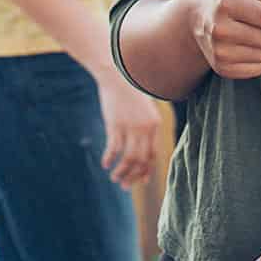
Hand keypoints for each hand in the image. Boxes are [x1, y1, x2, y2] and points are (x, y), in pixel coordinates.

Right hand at [97, 73, 160, 189]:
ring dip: (121, 172)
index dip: (146, 170)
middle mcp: (145, 128)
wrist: (117, 75)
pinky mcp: (115, 124)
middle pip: (141, 160)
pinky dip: (109, 158)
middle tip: (124, 185)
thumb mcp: (143, 109)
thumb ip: (145, 127)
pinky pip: (113, 148)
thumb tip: (140, 148)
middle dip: (133, 176)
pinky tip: (105, 163)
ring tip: (115, 178)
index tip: (141, 181)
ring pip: (128, 158)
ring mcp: (130, 127)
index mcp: (155, 125)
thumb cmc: (130, 92)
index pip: (153, 154)